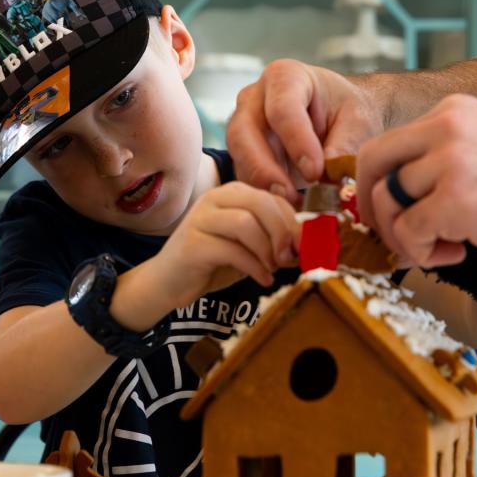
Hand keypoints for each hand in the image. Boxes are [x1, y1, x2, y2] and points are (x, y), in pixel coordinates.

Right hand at [152, 182, 299, 309]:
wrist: (169, 282)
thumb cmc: (214, 262)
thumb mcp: (250, 247)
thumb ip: (274, 240)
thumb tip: (307, 245)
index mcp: (233, 194)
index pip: (273, 198)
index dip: (294, 222)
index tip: (303, 247)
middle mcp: (215, 199)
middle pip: (260, 204)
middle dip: (282, 232)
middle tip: (289, 257)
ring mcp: (201, 219)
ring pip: (246, 223)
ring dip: (267, 250)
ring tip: (273, 268)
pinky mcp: (192, 243)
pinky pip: (232, 250)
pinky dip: (254, 267)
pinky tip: (262, 279)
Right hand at [226, 59, 385, 203]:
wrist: (341, 117)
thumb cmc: (349, 112)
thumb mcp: (358, 122)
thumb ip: (345, 146)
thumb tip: (328, 178)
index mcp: (285, 77)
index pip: (281, 109)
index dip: (296, 142)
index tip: (315, 171)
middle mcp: (255, 99)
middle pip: (244, 133)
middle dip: (264, 168)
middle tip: (289, 196)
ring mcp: (244, 126)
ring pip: (238, 158)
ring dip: (262, 186)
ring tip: (291, 208)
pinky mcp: (244, 154)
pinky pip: (244, 175)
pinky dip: (262, 195)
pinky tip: (285, 209)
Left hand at [357, 95, 476, 266]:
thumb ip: (442, 159)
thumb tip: (391, 195)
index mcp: (453, 112)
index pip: (386, 144)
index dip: (376, 185)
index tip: (392, 213)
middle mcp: (445, 127)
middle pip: (370, 164)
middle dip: (372, 208)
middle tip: (397, 236)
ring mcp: (450, 161)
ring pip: (385, 203)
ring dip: (403, 237)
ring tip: (441, 248)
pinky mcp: (456, 200)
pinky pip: (408, 231)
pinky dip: (421, 253)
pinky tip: (457, 253)